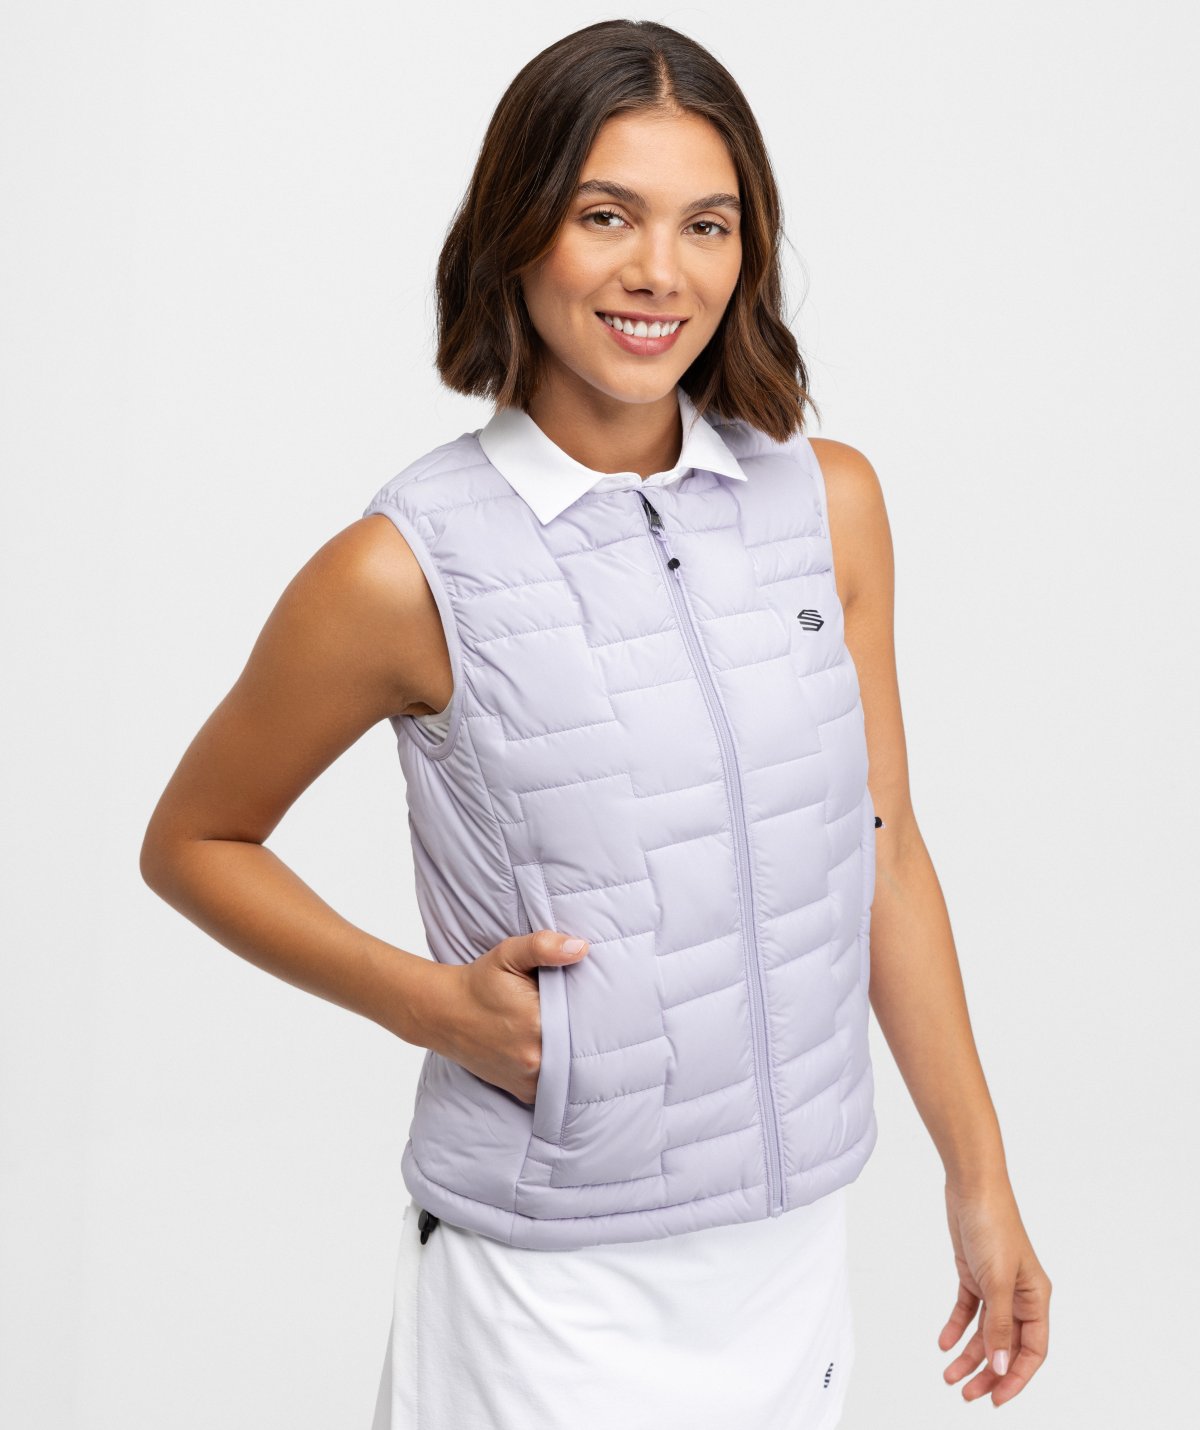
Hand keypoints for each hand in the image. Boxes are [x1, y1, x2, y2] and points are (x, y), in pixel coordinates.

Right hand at [429, 928, 588, 1102]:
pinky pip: (553, 1085)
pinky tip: (551, 1051)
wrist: (445, 1013)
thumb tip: (581, 948)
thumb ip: (544, 947)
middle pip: (579, 1046)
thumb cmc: (480, 982)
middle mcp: (535, 1057)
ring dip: (571, 1054)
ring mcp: (529, 1078)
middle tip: (579, 1015)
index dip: (592, 1010)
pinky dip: (557, 1071)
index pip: (586, 1020)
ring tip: (565, 1033)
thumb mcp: (509, 954)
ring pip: (569, 1069)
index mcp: (538, 1023)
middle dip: (582, 1032)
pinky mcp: (523, 1091)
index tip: (592, 1001)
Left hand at [938, 1177, 1051, 1406]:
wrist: (971, 1188)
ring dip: (968, 1355)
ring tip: (949, 1376)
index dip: (1017, 1377)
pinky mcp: (974, 1275)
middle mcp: (1019, 1296)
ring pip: (985, 1333)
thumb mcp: (997, 1282)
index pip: (1033, 1351)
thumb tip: (1002, 1368)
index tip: (997, 1399)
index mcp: (1036, 1298)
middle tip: (967, 1394)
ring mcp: (996, 1286)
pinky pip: (967, 1311)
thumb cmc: (994, 1226)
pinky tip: (943, 1343)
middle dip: (989, 1373)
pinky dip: (956, 1327)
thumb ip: (1000, 1327)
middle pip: (1007, 1346)